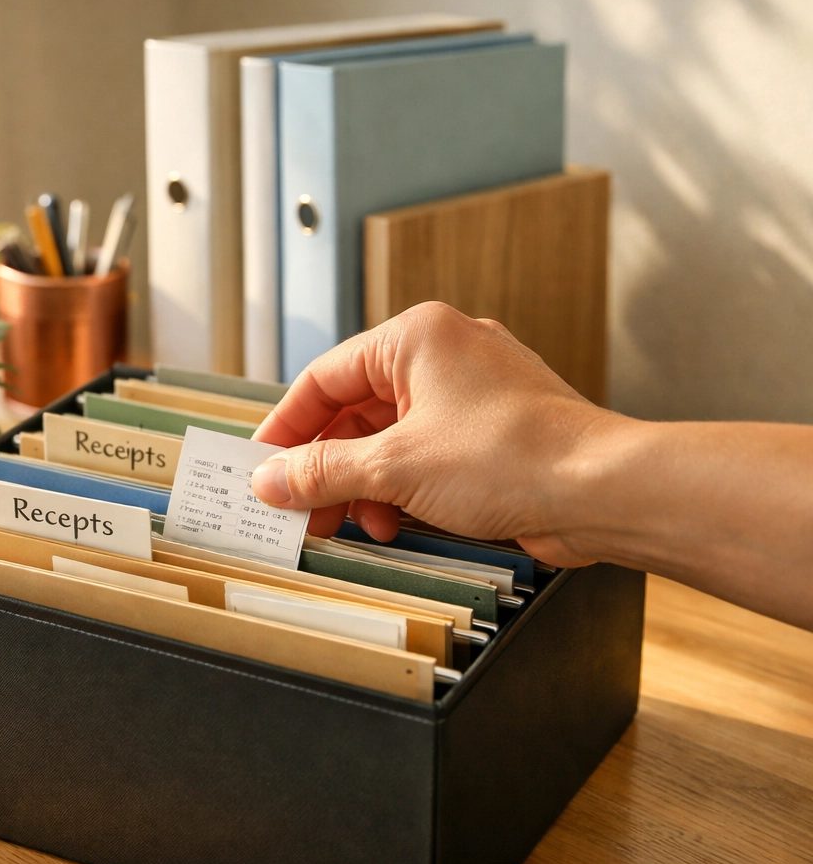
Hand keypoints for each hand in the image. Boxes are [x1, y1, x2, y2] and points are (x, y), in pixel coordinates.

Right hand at [249, 302, 619, 565]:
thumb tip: (270, 480)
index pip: (323, 377)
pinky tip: (393, 523)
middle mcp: (444, 355)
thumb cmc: (513, 456)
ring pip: (389, 438)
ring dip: (362, 485)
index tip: (260, 467)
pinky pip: (424, 457)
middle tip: (296, 509)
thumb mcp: (394, 467)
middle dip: (325, 466)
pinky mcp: (493, 434)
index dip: (285, 427)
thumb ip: (322, 471)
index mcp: (415, 338)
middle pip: (355, 412)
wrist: (603, 490)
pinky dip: (400, 489)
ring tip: (347, 525)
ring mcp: (472, 395)